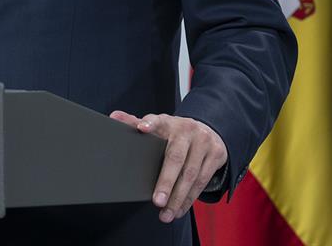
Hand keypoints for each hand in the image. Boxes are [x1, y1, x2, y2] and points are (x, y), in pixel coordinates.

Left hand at [109, 111, 226, 222]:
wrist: (209, 131)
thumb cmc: (176, 133)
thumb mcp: (159, 126)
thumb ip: (136, 123)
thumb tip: (114, 116)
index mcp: (169, 122)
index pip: (158, 120)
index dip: (150, 123)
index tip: (142, 128)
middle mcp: (187, 130)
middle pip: (176, 158)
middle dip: (166, 182)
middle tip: (156, 201)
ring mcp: (204, 142)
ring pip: (191, 174)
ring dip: (178, 198)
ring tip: (166, 214)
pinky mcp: (216, 154)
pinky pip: (203, 181)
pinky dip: (190, 198)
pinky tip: (179, 209)